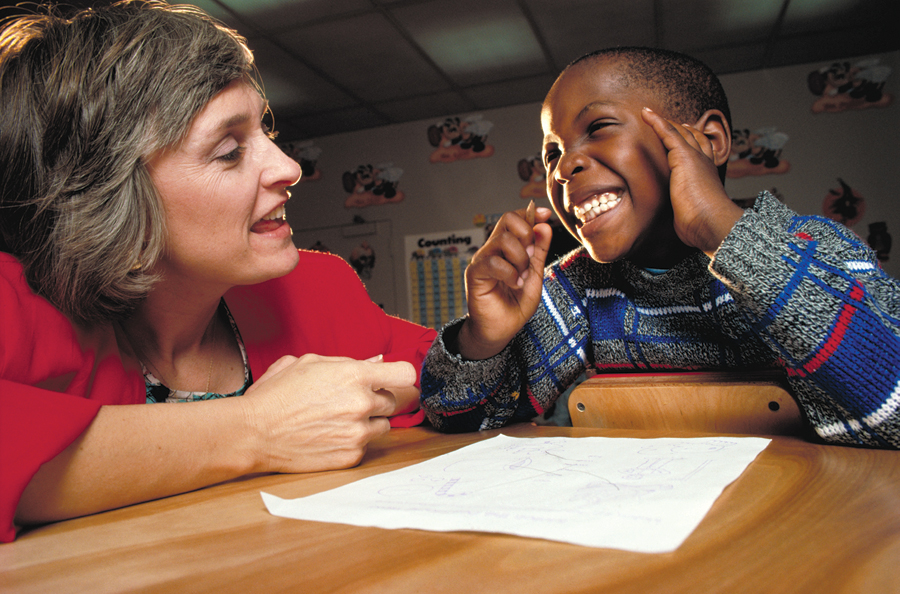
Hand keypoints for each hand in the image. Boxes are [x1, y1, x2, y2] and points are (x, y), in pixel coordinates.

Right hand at [242, 354, 415, 472]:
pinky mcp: (351, 456)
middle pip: (393, 401)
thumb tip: (376, 362)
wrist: (254, 433)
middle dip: (376, 399)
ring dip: (368, 421)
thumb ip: (347, 362)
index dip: (401, 376)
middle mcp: (361, 404)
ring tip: (338, 419)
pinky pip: (366, 446)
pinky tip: (329, 436)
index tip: (394, 379)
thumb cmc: (277, 395)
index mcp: (354, 375)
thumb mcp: (309, 363)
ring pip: (383, 425)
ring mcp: (358, 432)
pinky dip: (353, 441)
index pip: (405, 374)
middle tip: (350, 400)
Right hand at [457, 202, 552, 359]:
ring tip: (521, 278)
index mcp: (505, 248)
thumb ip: (539, 251)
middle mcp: (492, 250)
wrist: (502, 329)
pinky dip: (510, 273)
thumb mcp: (535, 274)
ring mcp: (482, 260)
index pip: (512, 218)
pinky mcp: (475, 274)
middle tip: (529, 260)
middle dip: (526, 237)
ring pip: (503, 240)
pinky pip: (494, 262)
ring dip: (520, 259)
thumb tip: (544, 225)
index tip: (545, 215)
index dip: (529, 213)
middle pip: (507, 221)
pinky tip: (514, 284)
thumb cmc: (515, 304)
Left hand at [641, 107, 742, 255]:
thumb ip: (688, 214)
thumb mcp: (693, 216)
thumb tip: (685, 228)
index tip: (686, 135)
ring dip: (666, 122)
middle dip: (681, 129)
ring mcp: (695, 158)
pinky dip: (657, 121)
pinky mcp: (683, 156)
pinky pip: (668, 133)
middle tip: (670, 122)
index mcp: (708, 175)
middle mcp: (704, 163)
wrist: (710, 222)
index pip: (701, 153)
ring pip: (680, 133)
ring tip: (650, 115)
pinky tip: (646, 114)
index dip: (694, 142)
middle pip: (693, 138)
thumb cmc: (702, 225)